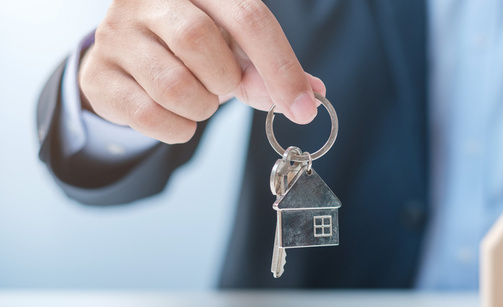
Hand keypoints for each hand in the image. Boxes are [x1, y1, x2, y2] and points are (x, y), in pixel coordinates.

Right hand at [79, 0, 325, 143]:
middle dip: (225, 80)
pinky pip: (148, 114)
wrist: (130, 59)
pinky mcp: (98, 73)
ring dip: (200, 107)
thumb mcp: (235, 50)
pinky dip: (177, 128)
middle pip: (200, 40)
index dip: (281, 67)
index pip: (248, 17)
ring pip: (173, 83)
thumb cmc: (192, 50)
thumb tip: (311, 96)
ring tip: (198, 100)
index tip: (303, 108)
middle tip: (223, 87)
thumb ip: (268, 70)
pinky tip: (178, 117)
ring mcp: (116, 33)